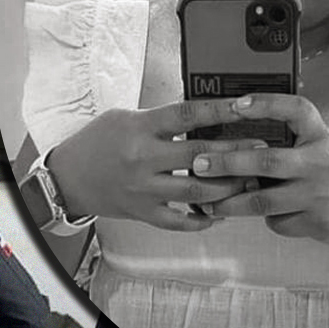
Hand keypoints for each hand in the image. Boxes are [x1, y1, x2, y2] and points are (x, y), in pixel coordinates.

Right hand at [46, 98, 265, 231]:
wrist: (66, 177)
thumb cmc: (96, 143)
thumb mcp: (124, 118)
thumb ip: (160, 119)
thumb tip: (201, 116)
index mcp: (139, 129)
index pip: (187, 115)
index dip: (220, 110)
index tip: (246, 107)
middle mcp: (143, 159)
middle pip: (200, 156)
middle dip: (236, 153)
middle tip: (262, 148)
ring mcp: (144, 189)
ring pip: (197, 191)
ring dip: (227, 187)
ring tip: (248, 181)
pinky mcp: (142, 212)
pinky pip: (179, 220)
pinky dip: (201, 219)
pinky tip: (219, 213)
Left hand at [189, 94, 328, 248]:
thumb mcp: (325, 149)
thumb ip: (292, 145)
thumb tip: (236, 145)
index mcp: (322, 137)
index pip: (296, 110)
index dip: (265, 104)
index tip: (235, 104)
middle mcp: (321, 163)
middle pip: (266, 161)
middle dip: (227, 163)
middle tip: (198, 164)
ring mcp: (320, 194)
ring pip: (263, 200)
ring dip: (230, 202)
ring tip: (207, 203)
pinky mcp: (318, 221)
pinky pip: (278, 221)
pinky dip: (266, 219)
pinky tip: (263, 216)